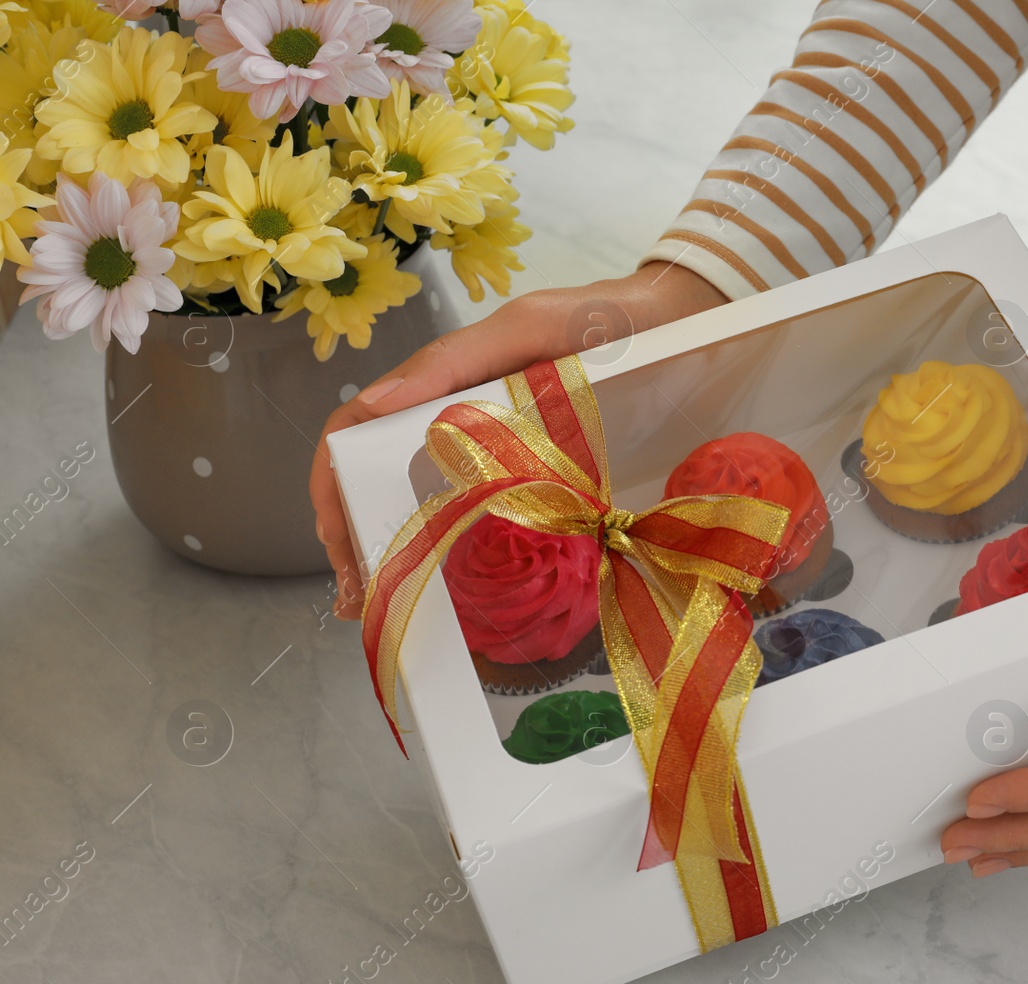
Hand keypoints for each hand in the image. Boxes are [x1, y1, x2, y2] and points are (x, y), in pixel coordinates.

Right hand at [310, 263, 728, 617]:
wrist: (678, 322)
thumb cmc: (604, 318)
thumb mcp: (530, 327)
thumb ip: (458, 358)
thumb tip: (374, 405)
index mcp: (444, 384)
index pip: (356, 431)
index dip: (333, 484)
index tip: (337, 541)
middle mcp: (461, 420)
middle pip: (379, 478)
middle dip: (355, 535)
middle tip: (356, 598)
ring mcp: (499, 451)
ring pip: (427, 505)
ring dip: (397, 552)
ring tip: (389, 605)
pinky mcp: (543, 475)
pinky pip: (489, 518)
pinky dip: (459, 554)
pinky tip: (455, 595)